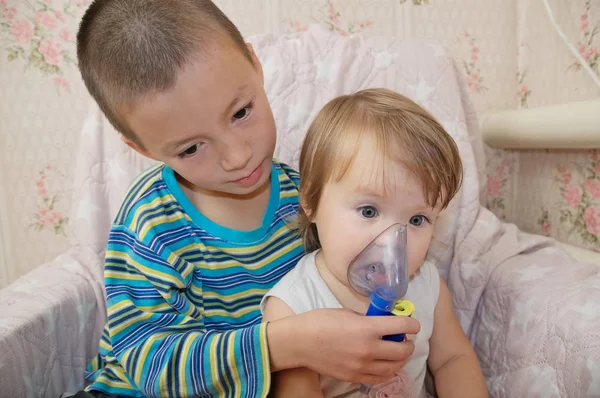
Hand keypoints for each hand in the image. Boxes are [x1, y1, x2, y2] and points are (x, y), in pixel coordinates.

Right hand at [283, 308, 419, 384]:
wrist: (299, 342)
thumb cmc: (320, 321)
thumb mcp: (347, 312)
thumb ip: (367, 319)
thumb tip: (381, 321)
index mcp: (366, 328)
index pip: (402, 326)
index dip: (412, 324)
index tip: (412, 324)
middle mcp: (368, 349)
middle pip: (403, 350)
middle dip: (408, 343)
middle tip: (405, 338)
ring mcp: (362, 366)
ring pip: (395, 367)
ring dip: (401, 358)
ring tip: (397, 352)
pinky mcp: (355, 377)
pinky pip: (380, 378)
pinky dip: (388, 371)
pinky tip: (385, 364)